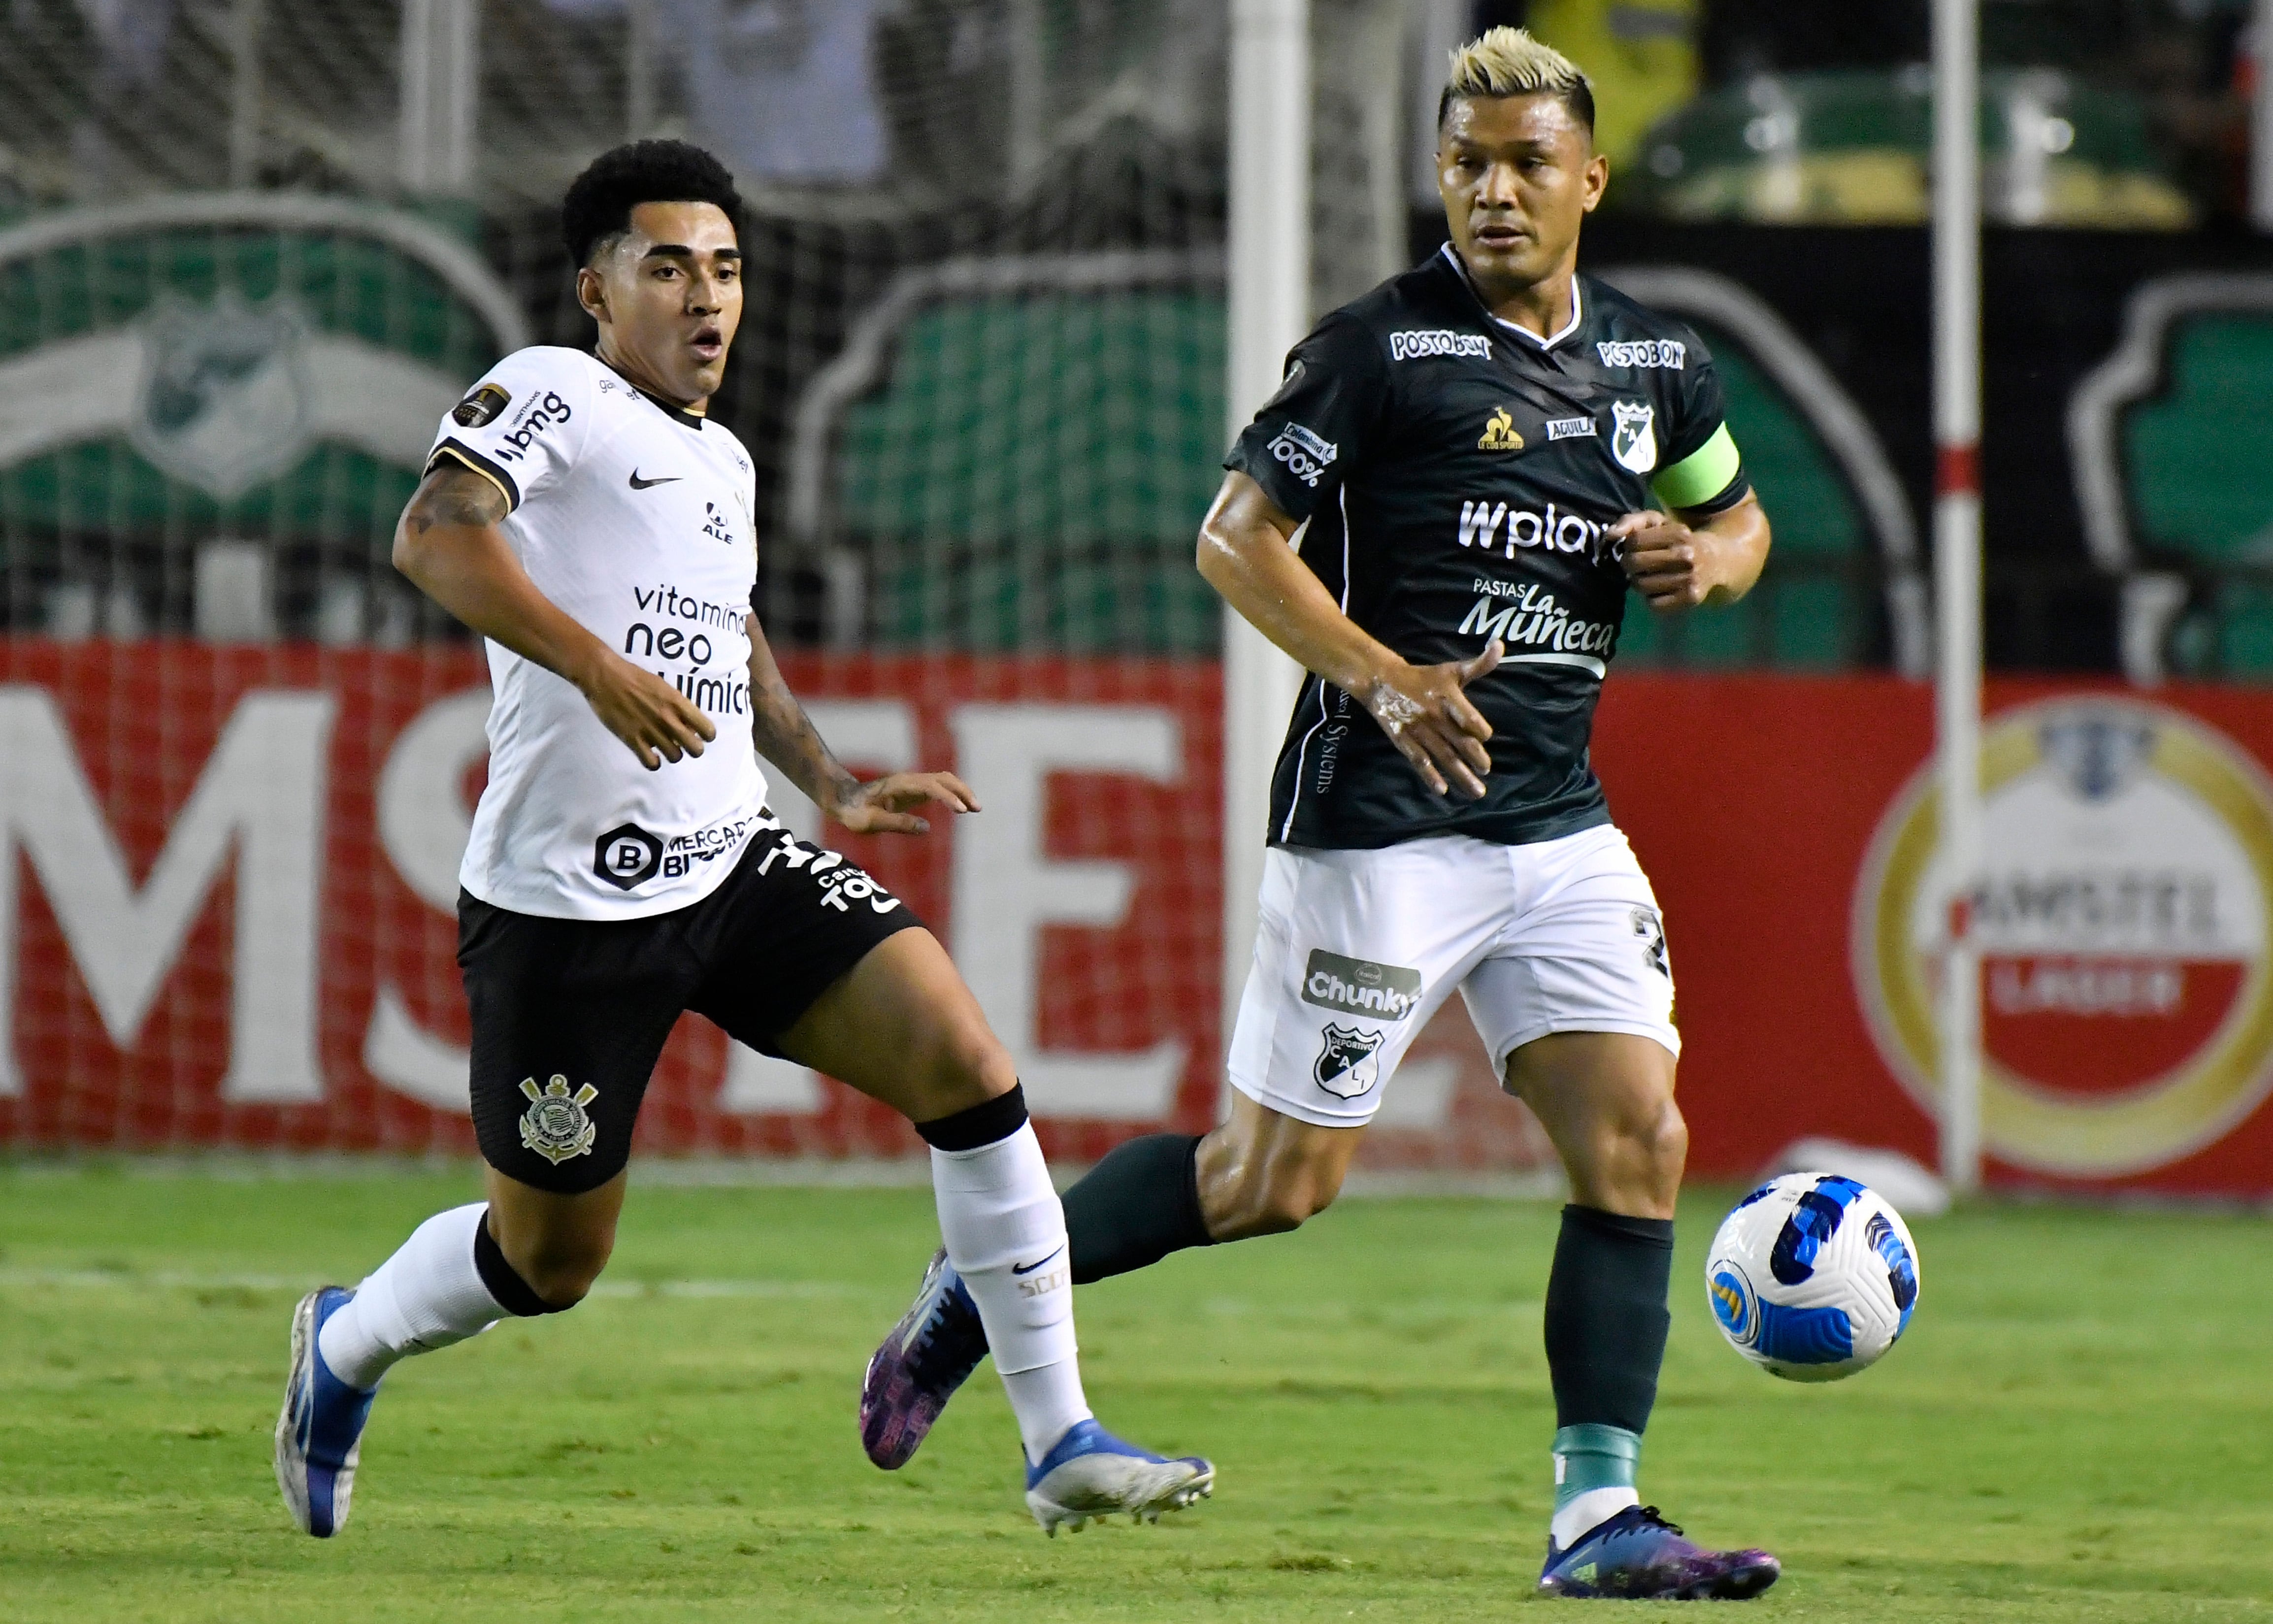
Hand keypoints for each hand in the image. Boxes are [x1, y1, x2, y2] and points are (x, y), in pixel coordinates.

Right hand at [573, 649, 715, 769]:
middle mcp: (668, 719)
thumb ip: (679, 705)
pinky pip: (651, 763)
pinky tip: (651, 755)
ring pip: (675, 757)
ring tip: (665, 747)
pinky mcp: (633, 740)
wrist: (606, 677)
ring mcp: (651, 731)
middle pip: (696, 749)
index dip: (706, 735)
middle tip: (685, 744)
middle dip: (693, 748)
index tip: (700, 734)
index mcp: (678, 703)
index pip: (708, 730)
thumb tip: (691, 724)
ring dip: (673, 754)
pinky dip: (654, 762)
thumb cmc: (636, 677)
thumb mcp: (664, 687)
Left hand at [830, 771, 979, 834]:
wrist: (844, 800)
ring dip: (961, 791)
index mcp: (901, 786)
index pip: (932, 787)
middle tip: (977, 808)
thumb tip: (926, 827)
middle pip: (944, 779)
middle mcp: (910, 780)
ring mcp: (913, 783)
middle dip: (962, 791)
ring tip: (975, 809)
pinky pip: (939, 787)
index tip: (961, 810)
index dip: (948, 797)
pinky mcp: (914, 790)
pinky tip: (960, 807)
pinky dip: (953, 794)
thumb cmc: (855, 813)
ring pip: (944, 781)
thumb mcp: (872, 823)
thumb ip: (898, 823)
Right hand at [1359, 641, 1500, 798]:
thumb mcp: (1452, 669)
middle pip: (1458, 741)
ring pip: (1443, 756)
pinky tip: (1442, 790)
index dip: (1479, 728)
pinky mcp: (1404, 741)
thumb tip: (1500, 645)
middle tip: (1486, 771)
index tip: (1486, 737)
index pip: (1467, 717)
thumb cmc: (1424, 677)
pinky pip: (1419, 760)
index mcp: (1447, 697)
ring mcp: (1419, 731)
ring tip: (1477, 792)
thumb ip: (1479, 664)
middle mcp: (1435, 716)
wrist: (1382, 680)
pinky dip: (1430, 775)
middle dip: (1474, 758)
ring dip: (1460, 775)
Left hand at [1613, 510, 1731, 611]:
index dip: (1629, 545)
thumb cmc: (1678, 540)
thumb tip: (1610, 535)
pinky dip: (1651, 598)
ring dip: (1639, 582)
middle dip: (1629, 564)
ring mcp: (1689, 578)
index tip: (1635, 547)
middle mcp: (1685, 556)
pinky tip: (1659, 589)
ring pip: (1641, 585)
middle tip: (1636, 564)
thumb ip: (1632, 522)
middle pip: (1634, 563)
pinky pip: (1653, 604)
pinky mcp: (1690, 599)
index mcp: (1678, 533)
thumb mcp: (1659, 523)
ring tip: (1649, 576)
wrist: (1715, 561)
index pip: (1634, 540)